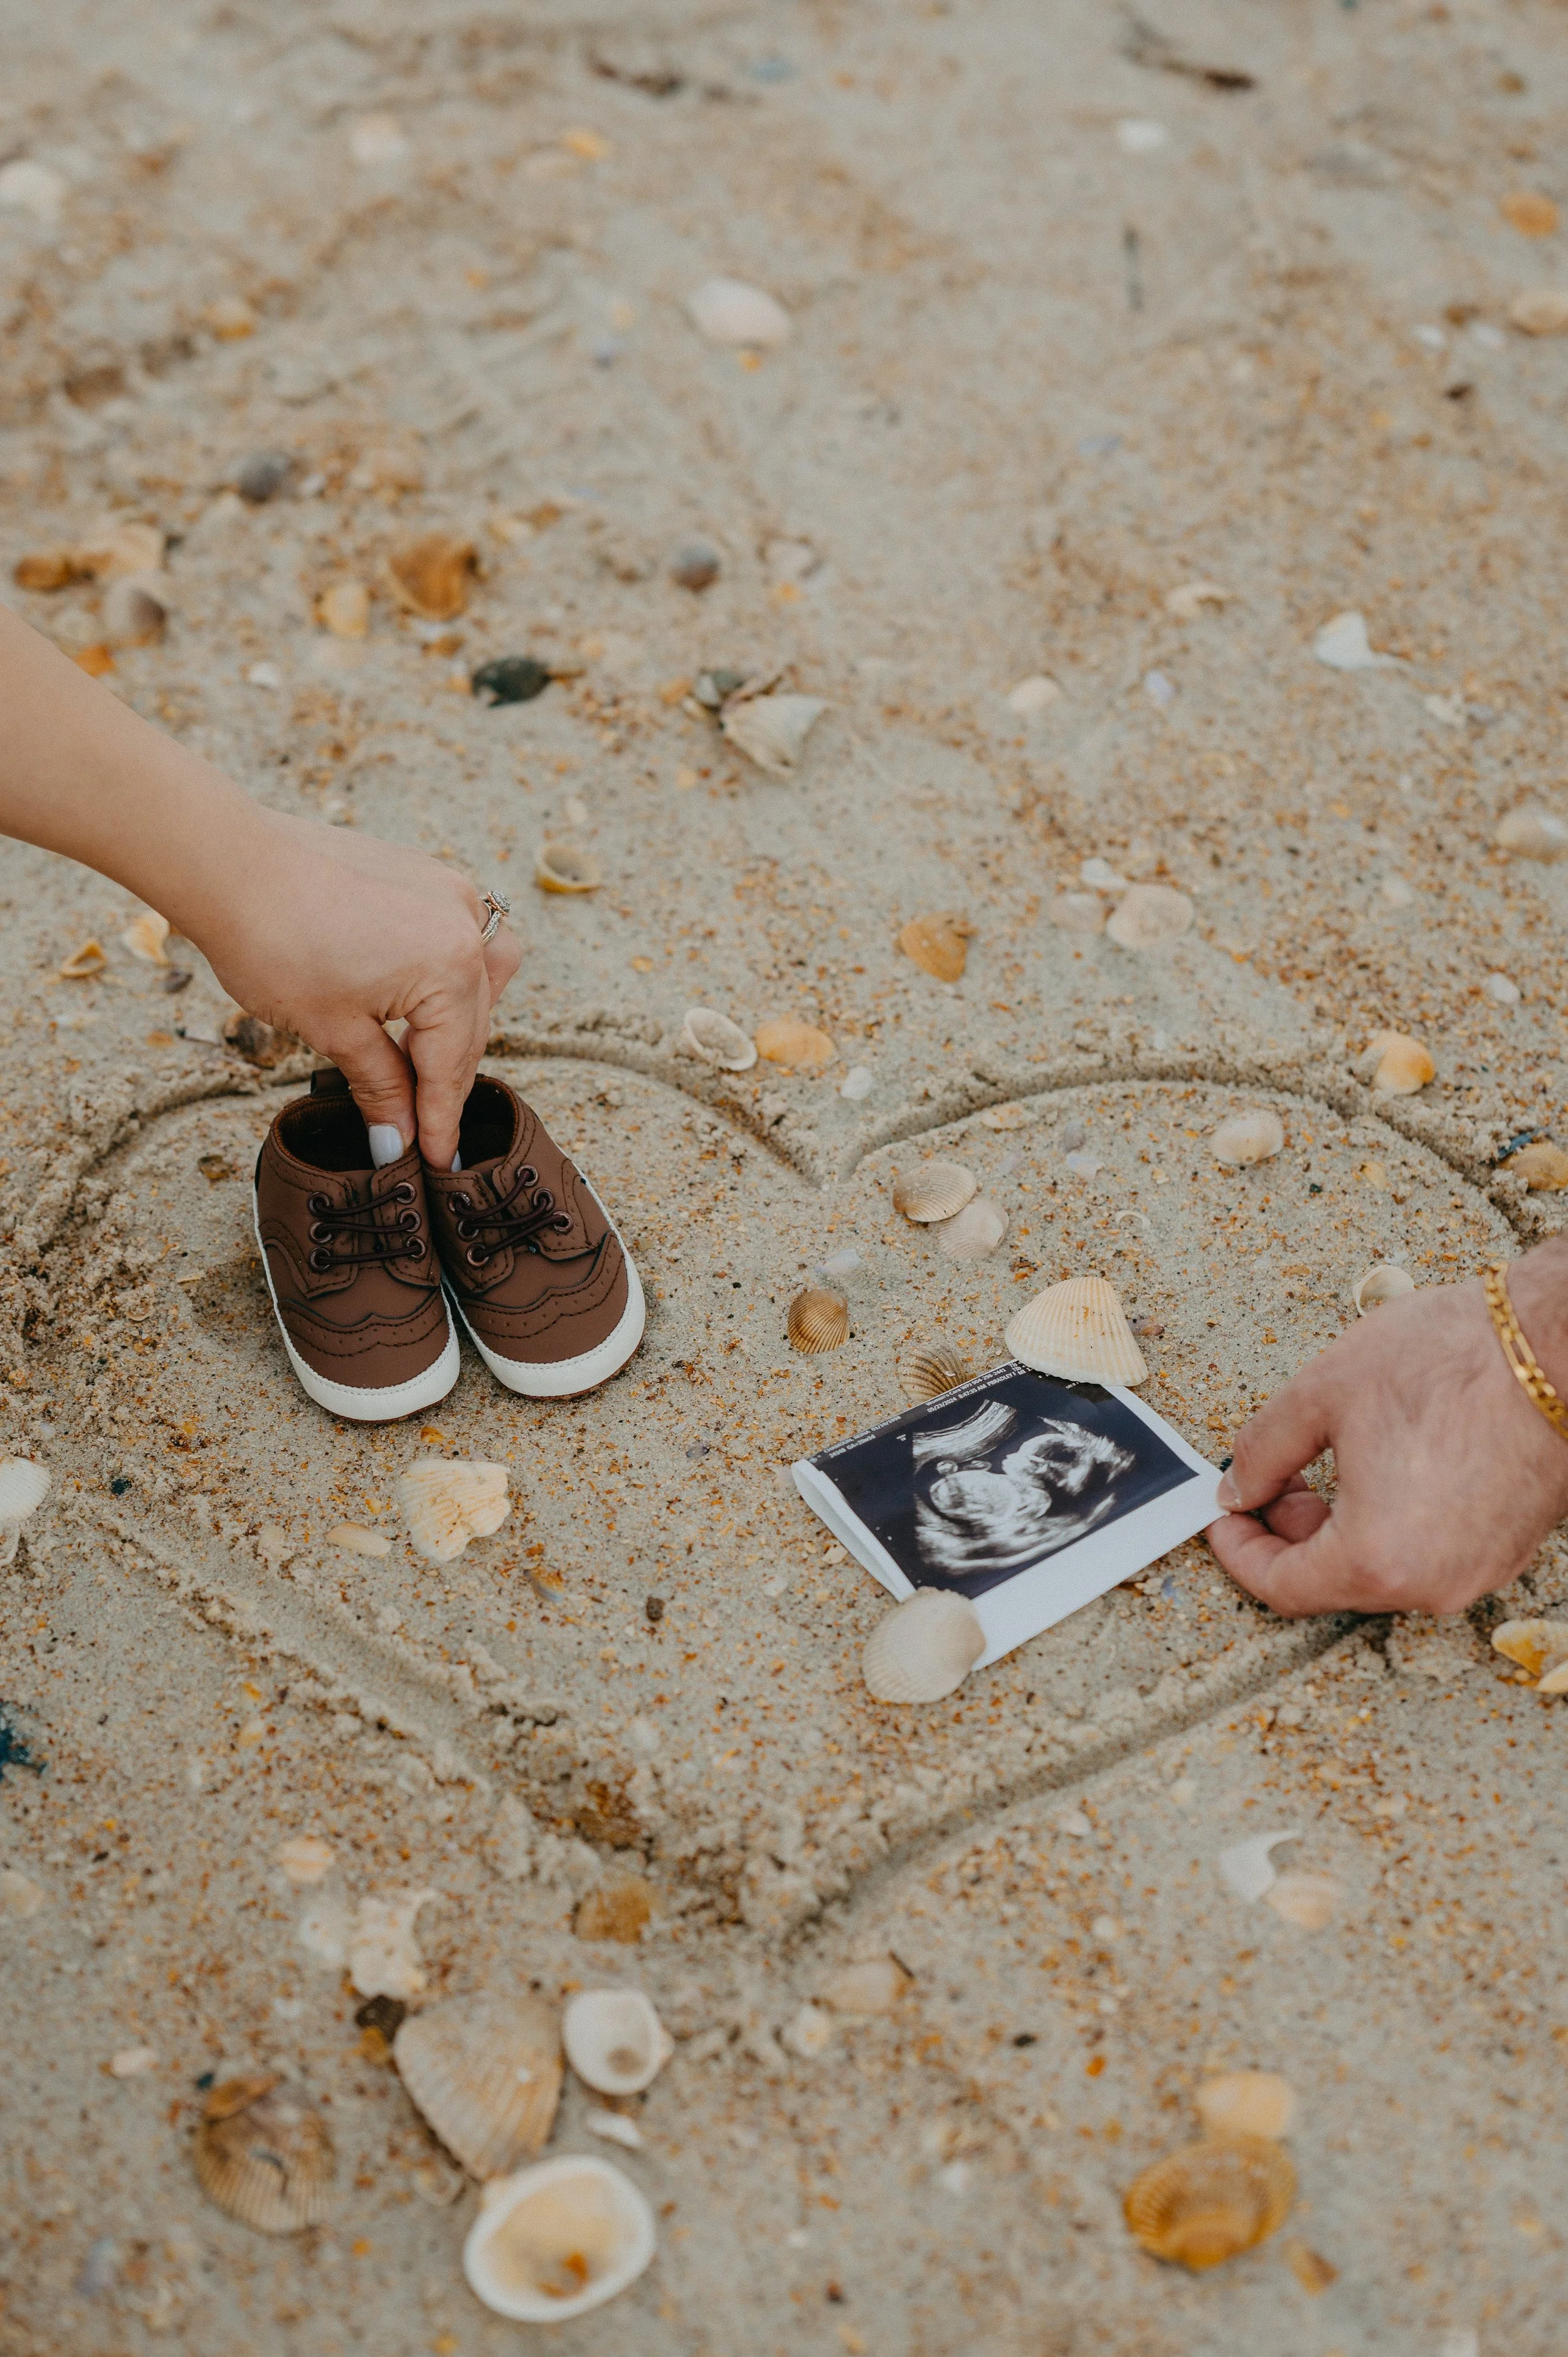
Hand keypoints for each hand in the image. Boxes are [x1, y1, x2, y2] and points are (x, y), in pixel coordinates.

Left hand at [0, 610, 518, 1168]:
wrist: (227, 863)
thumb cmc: (272, 941)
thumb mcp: (332, 1031)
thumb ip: (381, 1086)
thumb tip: (400, 1139)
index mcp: (449, 966)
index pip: (452, 1063)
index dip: (440, 1119)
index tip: (437, 1159)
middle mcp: (464, 923)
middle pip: (471, 1024)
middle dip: (445, 1076)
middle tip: (419, 1125)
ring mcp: (447, 892)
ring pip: (474, 980)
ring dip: (454, 1025)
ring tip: (418, 1065)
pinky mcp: (423, 875)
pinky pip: (455, 938)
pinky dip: (442, 978)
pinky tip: (413, 1003)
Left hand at [1205, 1245, 1567, 1616]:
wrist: (1557, 1346)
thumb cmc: (1453, 1363)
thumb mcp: (1322, 1393)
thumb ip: (1262, 1451)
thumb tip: (1236, 1487)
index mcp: (1378, 1560)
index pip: (1281, 1587)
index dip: (1238, 1550)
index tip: (1223, 1515)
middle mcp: (1432, 1585)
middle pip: (1332, 1583)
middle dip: (1290, 1534)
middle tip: (1272, 1478)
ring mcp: (1477, 1571)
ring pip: (1381, 1568)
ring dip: (1340, 1526)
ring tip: (1328, 1462)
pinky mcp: (1505, 1548)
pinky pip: (1427, 1552)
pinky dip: (1389, 1524)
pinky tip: (1383, 1467)